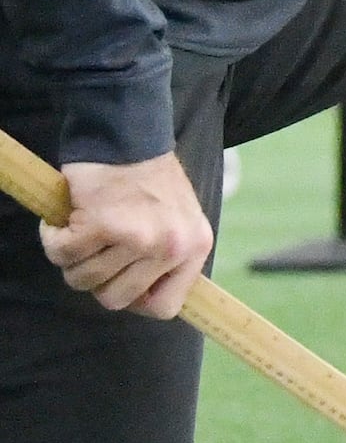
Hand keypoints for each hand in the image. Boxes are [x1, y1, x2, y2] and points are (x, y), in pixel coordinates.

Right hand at [43, 152, 213, 319]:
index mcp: (194, 247)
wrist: (128, 135)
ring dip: (74, 257)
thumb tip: (147, 301)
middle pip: (115, 300)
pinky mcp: (103, 225)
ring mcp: (138, 238)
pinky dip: (54, 237)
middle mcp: (171, 246)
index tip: (120, 281)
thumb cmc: (148, 178)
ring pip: (83, 280)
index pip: (164, 308)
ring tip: (83, 228)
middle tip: (96, 249)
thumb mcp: (179, 220)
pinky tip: (64, 219)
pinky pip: (62, 254)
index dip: (134, 300)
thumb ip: (168, 258)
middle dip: (96, 278)